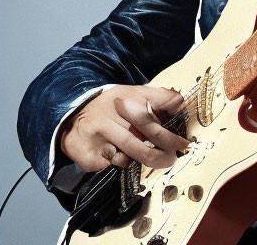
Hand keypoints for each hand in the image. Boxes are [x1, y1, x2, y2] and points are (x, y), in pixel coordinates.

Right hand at [60, 84, 188, 171]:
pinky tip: (120, 155)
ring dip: (145, 159)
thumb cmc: (112, 105)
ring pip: (128, 154)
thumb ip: (159, 96)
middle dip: (161, 152)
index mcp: (125, 100)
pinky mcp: (88, 156)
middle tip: (174, 158)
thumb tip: (180, 101)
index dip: (169, 134)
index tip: (183, 143)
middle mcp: (110, 117)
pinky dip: (120, 162)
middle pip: (140, 139)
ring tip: (158, 160)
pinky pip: (112, 164)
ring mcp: (98, 137)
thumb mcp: (133, 93)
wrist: (72, 115)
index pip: (151, 118)